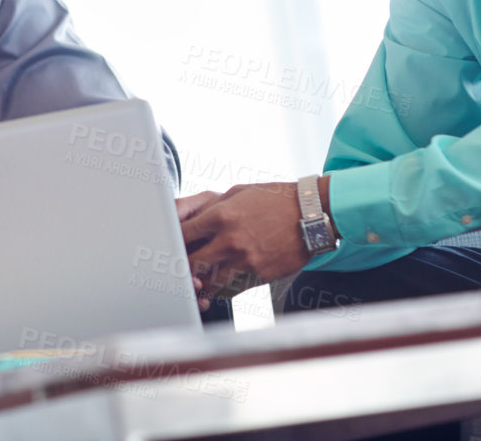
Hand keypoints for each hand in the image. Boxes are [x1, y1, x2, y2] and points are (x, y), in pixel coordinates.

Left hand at [179, 181, 313, 303]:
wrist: (311, 214)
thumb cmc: (274, 200)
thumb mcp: (238, 192)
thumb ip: (213, 207)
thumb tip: (192, 220)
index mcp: (221, 216)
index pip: (183, 235)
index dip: (172, 242)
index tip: (170, 245)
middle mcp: (230, 240)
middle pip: (191, 263)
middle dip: (182, 266)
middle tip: (178, 267)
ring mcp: (246, 260)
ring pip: (210, 282)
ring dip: (201, 282)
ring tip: (196, 279)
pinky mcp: (260, 275)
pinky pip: (233, 288)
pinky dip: (222, 287)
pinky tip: (218, 283)